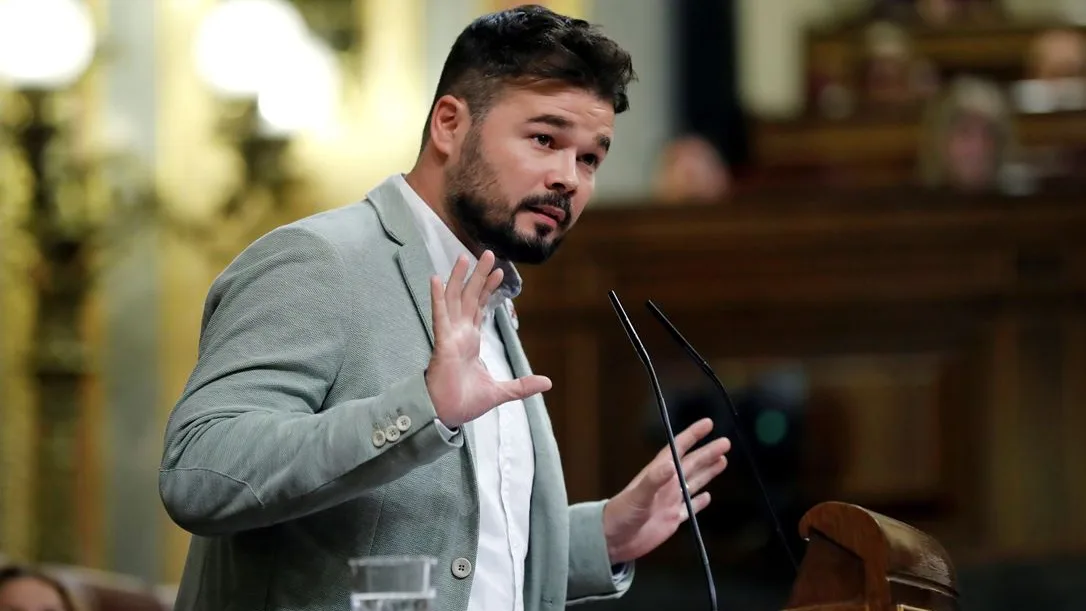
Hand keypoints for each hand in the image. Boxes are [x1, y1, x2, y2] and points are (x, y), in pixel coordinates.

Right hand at [425, 250, 551, 427]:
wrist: (447, 415)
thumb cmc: (465, 402)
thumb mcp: (501, 392)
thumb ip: (522, 385)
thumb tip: (547, 382)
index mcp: (471, 341)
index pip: (480, 308)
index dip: (488, 289)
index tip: (500, 273)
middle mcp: (460, 334)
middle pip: (470, 297)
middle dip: (479, 275)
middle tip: (489, 254)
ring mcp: (450, 336)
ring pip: (454, 299)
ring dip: (459, 278)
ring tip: (464, 256)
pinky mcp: (442, 343)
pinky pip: (439, 316)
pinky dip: (438, 297)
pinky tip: (437, 279)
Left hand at [602, 418, 730, 563]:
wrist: (612, 540)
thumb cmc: (620, 514)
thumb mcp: (637, 496)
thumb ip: (654, 480)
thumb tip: (672, 464)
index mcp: (658, 473)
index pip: (678, 449)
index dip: (692, 435)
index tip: (708, 423)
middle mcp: (666, 484)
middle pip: (692, 464)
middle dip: (708, 453)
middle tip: (726, 442)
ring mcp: (670, 501)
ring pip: (694, 482)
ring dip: (708, 472)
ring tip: (723, 461)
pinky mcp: (672, 519)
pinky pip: (690, 509)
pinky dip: (700, 502)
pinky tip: (708, 497)